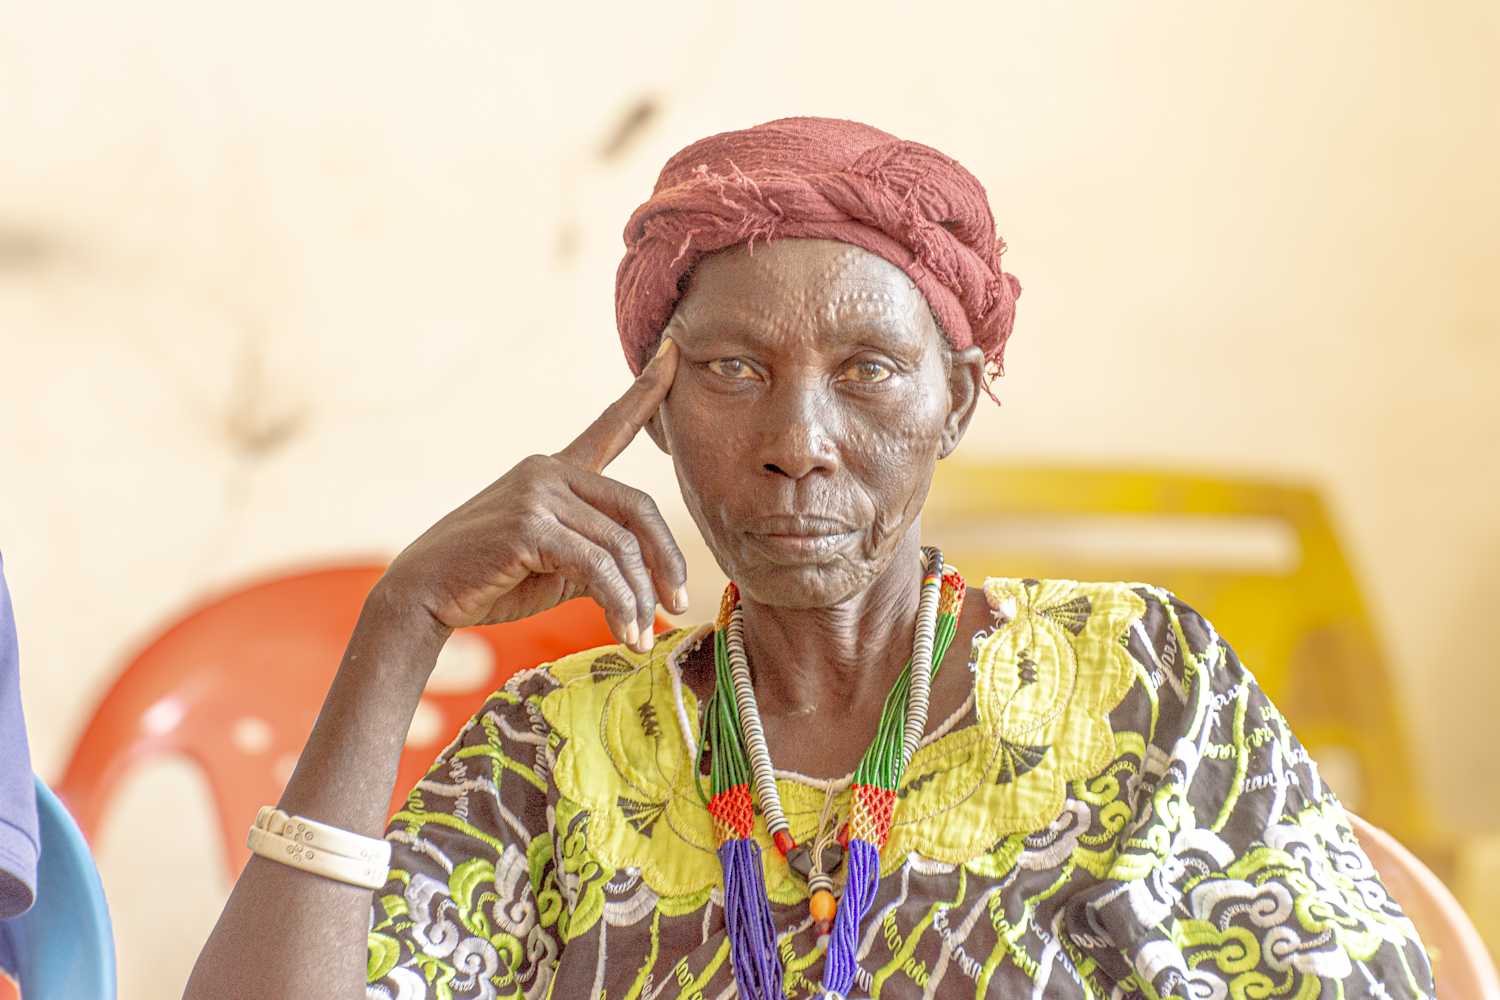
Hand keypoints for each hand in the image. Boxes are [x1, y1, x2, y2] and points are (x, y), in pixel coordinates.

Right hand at [379, 338, 685, 652]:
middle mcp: (549, 470)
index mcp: (555, 470)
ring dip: (639, 598)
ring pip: (621, 546)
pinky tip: (625, 632)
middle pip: (638, 508)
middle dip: (666, 561)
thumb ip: (598, 556)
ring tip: (643, 636)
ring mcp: (538, 493)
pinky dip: (620, 604)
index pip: (610, 426)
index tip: (675, 353)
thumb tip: (651, 585)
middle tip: (678, 604)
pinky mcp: (528, 524)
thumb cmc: (490, 582)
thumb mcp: (555, 565)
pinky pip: (598, 566)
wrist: (423, 597)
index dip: (646, 390)